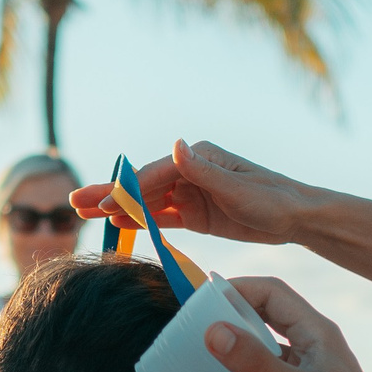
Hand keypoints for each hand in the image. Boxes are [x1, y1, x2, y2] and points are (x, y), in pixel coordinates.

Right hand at [71, 139, 311, 245]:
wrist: (296, 216)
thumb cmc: (273, 198)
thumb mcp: (238, 187)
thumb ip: (203, 171)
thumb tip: (175, 146)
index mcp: (197, 157)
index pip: (155, 175)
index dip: (129, 191)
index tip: (106, 205)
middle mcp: (189, 171)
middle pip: (142, 186)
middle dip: (109, 194)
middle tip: (75, 202)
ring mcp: (190, 192)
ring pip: (146, 203)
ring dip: (117, 209)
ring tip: (84, 215)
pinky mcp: (195, 213)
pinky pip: (161, 218)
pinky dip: (139, 222)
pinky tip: (117, 225)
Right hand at [198, 277, 371, 371]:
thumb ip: (252, 361)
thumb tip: (214, 331)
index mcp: (316, 332)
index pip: (272, 293)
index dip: (238, 290)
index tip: (205, 301)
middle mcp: (313, 346)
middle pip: (263, 325)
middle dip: (231, 336)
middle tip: (200, 344)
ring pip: (263, 363)